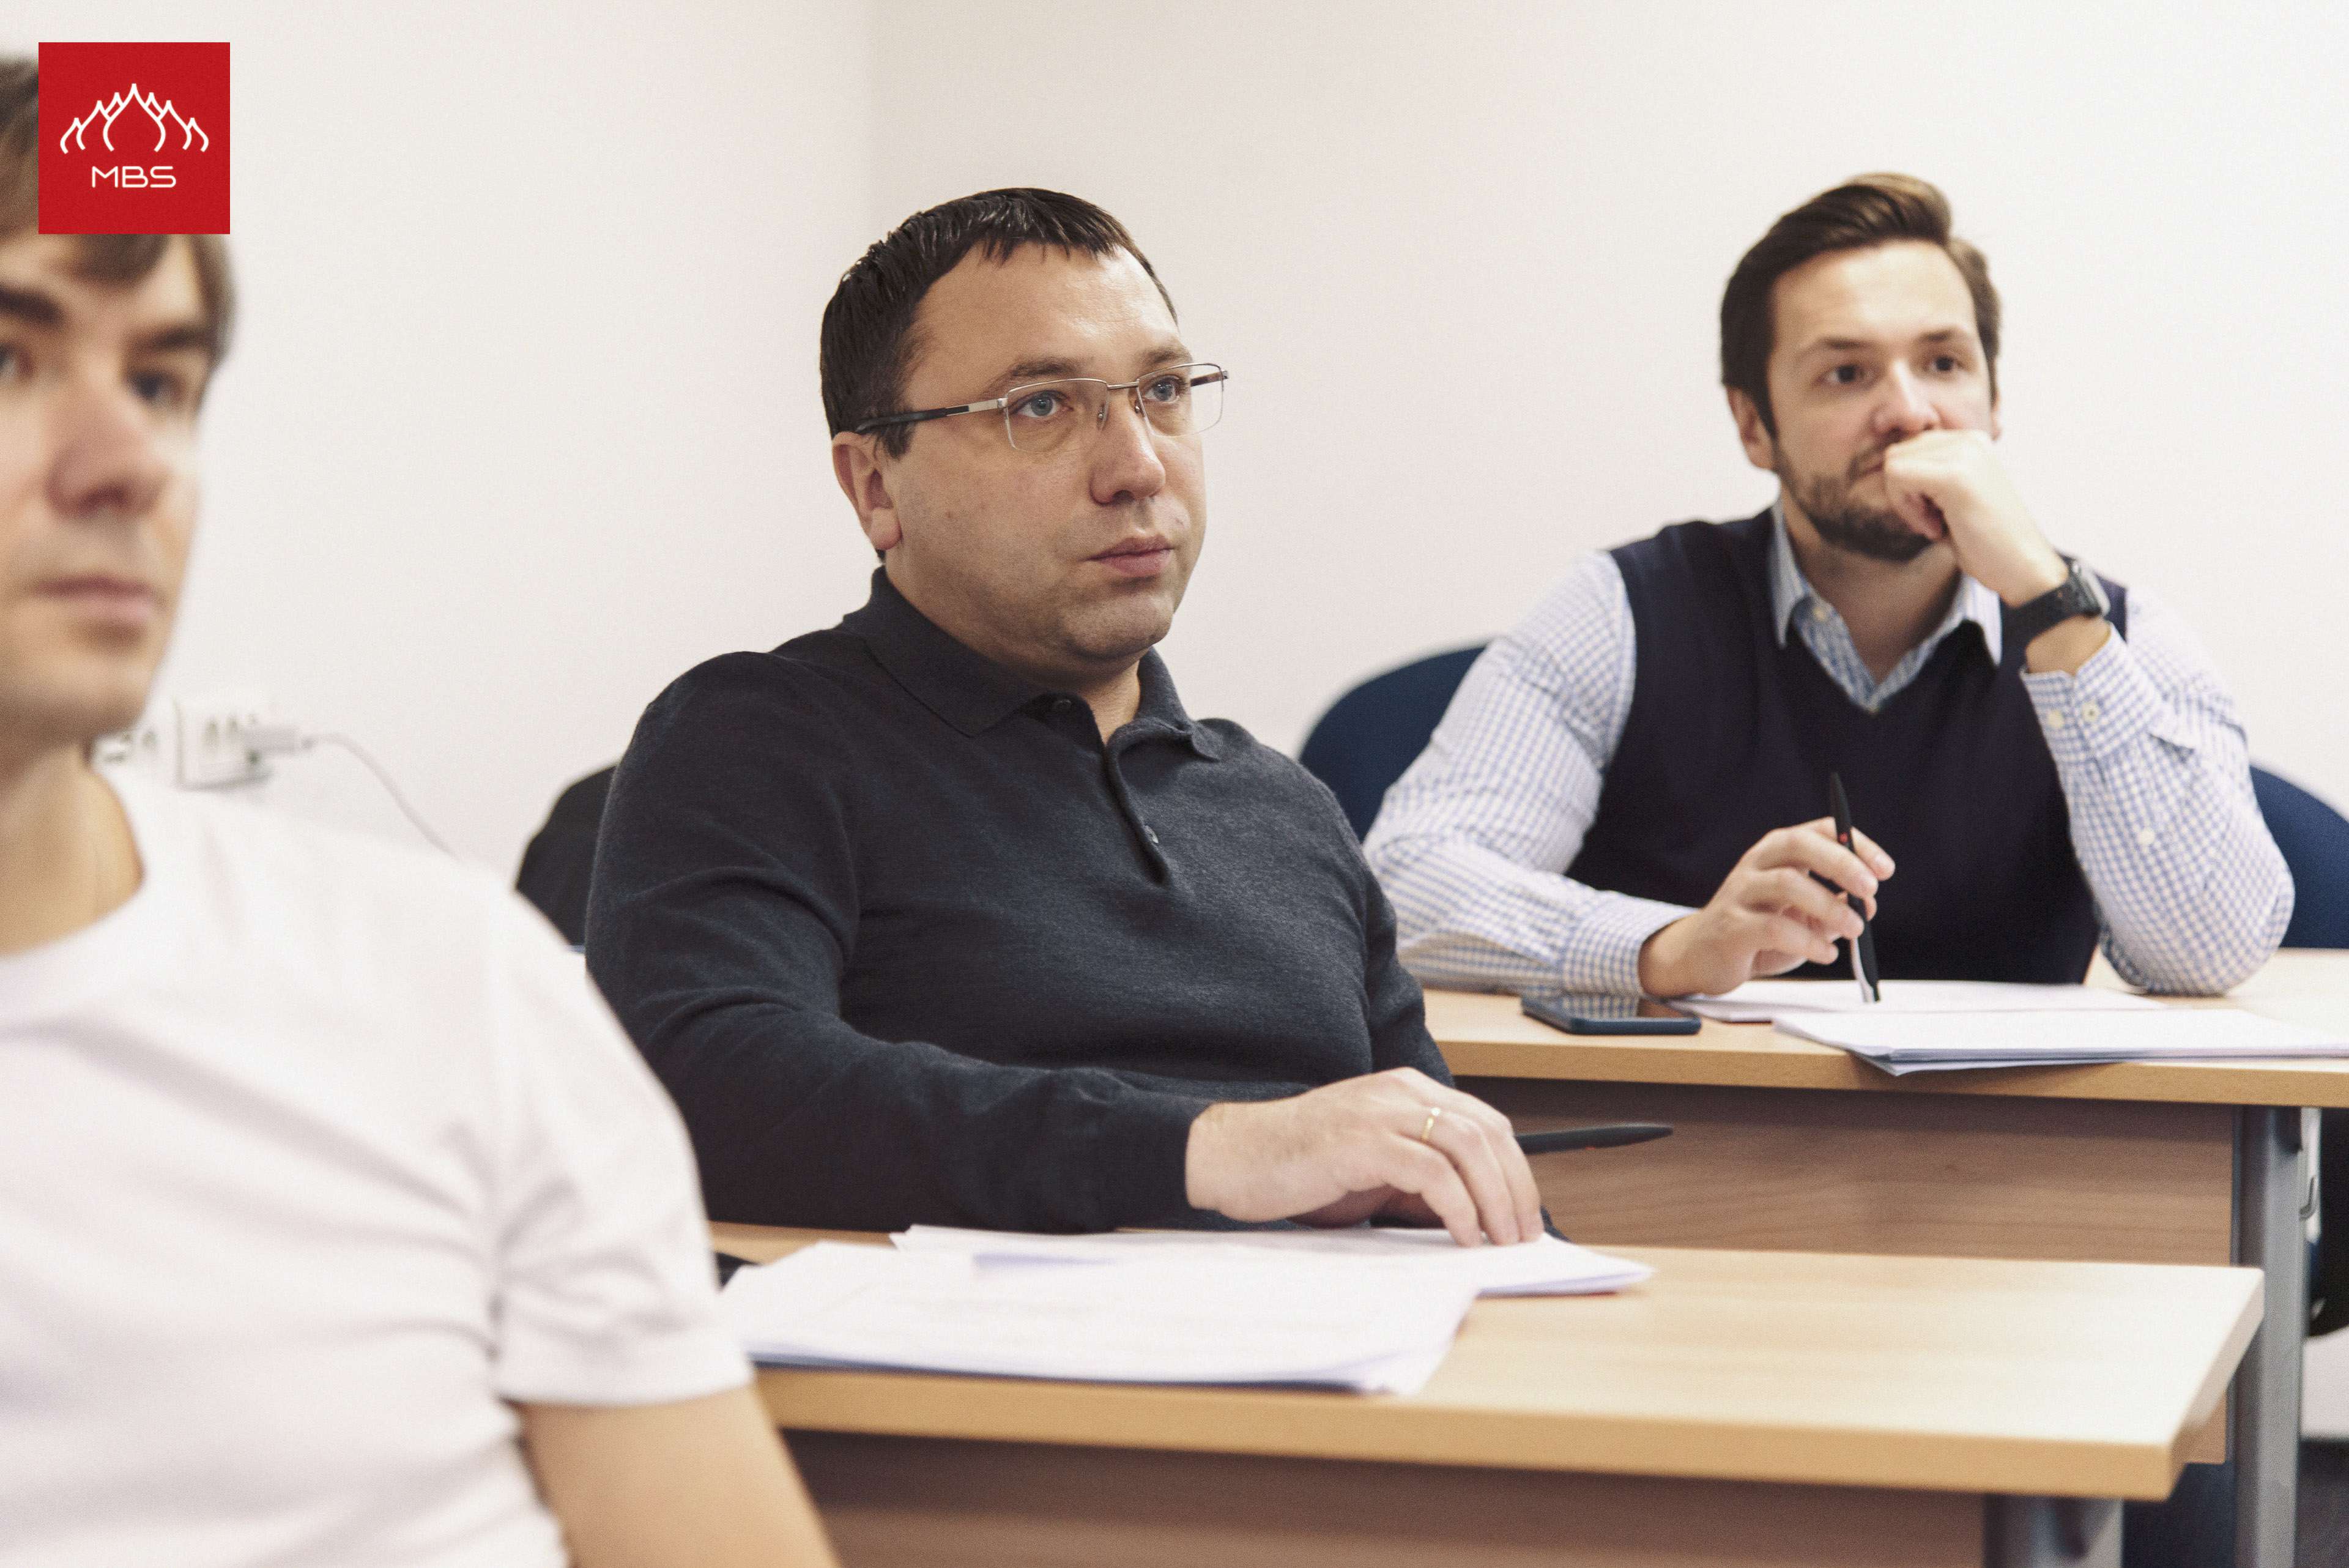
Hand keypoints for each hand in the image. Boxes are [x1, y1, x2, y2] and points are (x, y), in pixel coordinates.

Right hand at [1184, 1068, 1542, 1246]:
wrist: (1234, 1157)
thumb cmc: (1298, 1167)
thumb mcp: (1372, 1171)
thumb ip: (1419, 1182)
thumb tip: (1472, 1217)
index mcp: (1405, 1091)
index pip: (1484, 1121)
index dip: (1514, 1169)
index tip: (1524, 1214)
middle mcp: (1399, 1091)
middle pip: (1486, 1131)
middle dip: (1515, 1187)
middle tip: (1523, 1235)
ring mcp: (1381, 1111)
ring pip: (1467, 1145)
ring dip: (1495, 1199)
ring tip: (1501, 1240)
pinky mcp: (1363, 1140)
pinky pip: (1432, 1171)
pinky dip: (1458, 1206)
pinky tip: (1464, 1235)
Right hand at [1637, 818, 1894, 997]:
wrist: (1703, 956)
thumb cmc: (1759, 930)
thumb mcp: (1804, 915)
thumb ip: (1834, 907)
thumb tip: (1867, 906)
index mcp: (1778, 852)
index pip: (1821, 830)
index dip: (1856, 845)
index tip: (1885, 871)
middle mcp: (1757, 864)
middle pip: (1799, 846)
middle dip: (1841, 864)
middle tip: (1870, 889)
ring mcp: (1740, 892)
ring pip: (1786, 884)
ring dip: (1828, 906)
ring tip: (1855, 929)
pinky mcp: (1730, 926)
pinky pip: (1772, 928)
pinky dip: (1808, 941)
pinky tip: (1826, 953)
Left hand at [1879, 429, 2066, 606]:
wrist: (2023, 568)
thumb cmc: (1986, 542)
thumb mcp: (1953, 499)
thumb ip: (1927, 476)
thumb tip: (1887, 467)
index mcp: (1971, 441)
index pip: (1909, 447)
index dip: (1909, 485)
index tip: (1935, 511)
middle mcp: (1969, 439)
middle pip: (1897, 452)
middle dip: (1903, 491)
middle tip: (1934, 520)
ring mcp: (1964, 453)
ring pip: (1893, 463)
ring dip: (1905, 501)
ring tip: (1937, 523)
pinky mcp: (1955, 475)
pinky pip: (1897, 478)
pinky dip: (1907, 509)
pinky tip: (1936, 527)